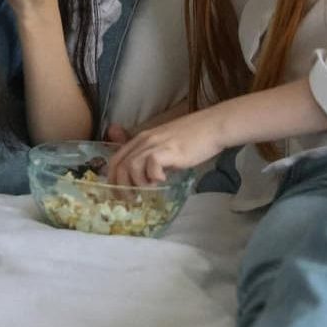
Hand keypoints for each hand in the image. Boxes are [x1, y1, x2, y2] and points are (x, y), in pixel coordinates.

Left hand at [107, 110, 224, 186]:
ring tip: (150, 189)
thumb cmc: (193, 138)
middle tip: (132, 199)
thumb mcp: (165, 146)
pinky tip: (164, 179)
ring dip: (138, 183)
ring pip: (131, 166)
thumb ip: (153, 158)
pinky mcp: (169, 149)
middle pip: (119, 165)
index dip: (113, 179)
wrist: (213, 126)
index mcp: (141, 139)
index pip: (115, 159)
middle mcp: (144, 140)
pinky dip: (153, 176)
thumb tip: (146, 178)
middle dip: (121, 187)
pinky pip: (151, 165)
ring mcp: (156, 144)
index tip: (119, 194)